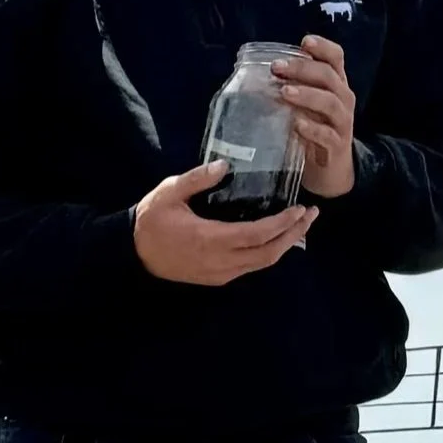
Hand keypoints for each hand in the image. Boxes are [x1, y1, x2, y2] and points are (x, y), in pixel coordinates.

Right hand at [132, 160, 313, 286]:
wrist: (132, 253)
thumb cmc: (151, 221)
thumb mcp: (169, 192)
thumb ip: (197, 178)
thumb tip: (225, 165)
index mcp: (210, 239)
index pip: (257, 235)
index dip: (283, 223)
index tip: (300, 208)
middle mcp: (219, 261)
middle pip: (268, 253)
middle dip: (294, 234)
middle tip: (311, 216)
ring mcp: (219, 273)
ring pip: (262, 264)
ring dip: (284, 245)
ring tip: (300, 226)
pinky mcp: (216, 277)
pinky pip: (250, 267)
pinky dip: (268, 254)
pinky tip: (276, 240)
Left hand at [276, 35, 356, 196]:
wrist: (331, 171)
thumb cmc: (313, 133)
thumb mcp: (304, 108)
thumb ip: (291, 90)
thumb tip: (258, 76)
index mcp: (336, 86)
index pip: (336, 59)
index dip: (323, 47)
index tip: (304, 40)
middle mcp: (343, 100)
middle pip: (329, 76)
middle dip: (303, 69)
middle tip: (277, 68)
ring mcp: (342, 123)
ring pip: (331, 103)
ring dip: (307, 95)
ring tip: (284, 92)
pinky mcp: (336, 146)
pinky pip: (327, 135)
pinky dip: (312, 128)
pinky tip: (296, 124)